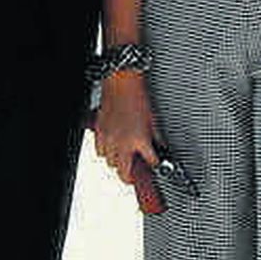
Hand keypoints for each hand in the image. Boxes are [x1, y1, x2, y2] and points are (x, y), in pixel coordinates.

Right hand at [93, 71, 161, 189]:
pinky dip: (106, 153)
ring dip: (118, 163)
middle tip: (135, 175)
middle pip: (124, 172)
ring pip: (110, 164)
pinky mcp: (99, 133)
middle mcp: (123, 143)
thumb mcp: (152, 119)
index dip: (155, 166)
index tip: (155, 167)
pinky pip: (100, 152)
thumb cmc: (137, 97)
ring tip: (124, 159)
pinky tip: (112, 147)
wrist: (122, 83)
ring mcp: (109, 139)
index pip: (150, 162)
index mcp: (140, 140)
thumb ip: (156, 137)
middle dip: (130, 176)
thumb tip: (161, 147)